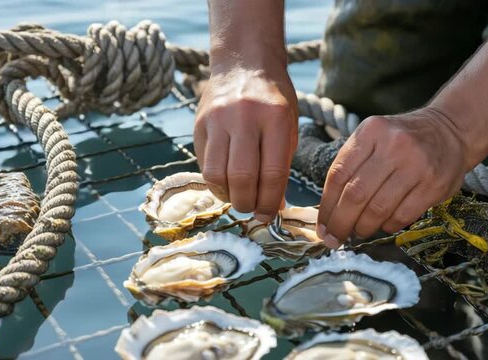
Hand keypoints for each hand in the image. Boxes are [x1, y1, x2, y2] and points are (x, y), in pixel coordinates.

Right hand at [194, 67, 297, 221]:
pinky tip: (225, 182)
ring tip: (238, 197)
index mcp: (275, 118)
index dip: (269, 201)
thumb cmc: (273, 100)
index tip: (268, 215)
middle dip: (247, 203)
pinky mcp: (199, 124)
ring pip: (215, 173)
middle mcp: (245, 117)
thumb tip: (273, 206)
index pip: (271, 172)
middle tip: (252, 209)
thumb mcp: (288, 127)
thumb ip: (281, 165)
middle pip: (241, 176)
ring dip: (227, 195)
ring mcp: (218, 120)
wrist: (244, 63)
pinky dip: (215, 181)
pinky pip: (203, 163)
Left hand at [316, 108, 471, 247]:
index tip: (322, 226)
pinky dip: (387, 226)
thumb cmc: (402, 140)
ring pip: (378, 208)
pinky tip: (382, 226)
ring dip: (363, 227)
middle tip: (334, 238)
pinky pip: (402, 216)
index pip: (338, 174)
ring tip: (358, 231)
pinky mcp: (435, 185)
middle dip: (341, 223)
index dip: (326, 206)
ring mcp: (417, 165)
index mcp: (371, 131)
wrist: (450, 131)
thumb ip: (351, 166)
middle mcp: (394, 145)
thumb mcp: (373, 138)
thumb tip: (328, 211)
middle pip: (356, 194)